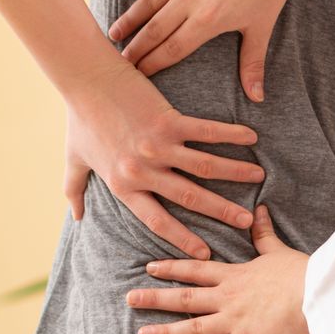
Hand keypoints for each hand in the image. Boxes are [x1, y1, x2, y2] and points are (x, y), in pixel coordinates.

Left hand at [65, 56, 264, 259]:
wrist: (85, 79)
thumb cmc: (79, 118)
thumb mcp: (74, 160)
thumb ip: (74, 191)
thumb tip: (77, 216)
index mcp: (123, 185)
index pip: (158, 221)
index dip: (183, 240)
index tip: (205, 254)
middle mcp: (143, 171)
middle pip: (190, 198)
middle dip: (221, 212)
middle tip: (245, 223)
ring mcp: (157, 146)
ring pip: (205, 166)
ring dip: (235, 173)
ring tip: (259, 177)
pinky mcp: (167, 120)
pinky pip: (206, 132)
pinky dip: (230, 135)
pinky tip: (251, 138)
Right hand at [110, 0, 307, 101]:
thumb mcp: (261, 27)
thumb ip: (252, 63)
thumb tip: (257, 98)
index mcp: (207, 21)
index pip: (172, 50)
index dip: (152, 64)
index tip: (137, 74)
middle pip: (154, 29)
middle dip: (135, 48)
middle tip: (119, 60)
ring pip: (148, 1)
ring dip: (130, 18)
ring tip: (113, 33)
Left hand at [127, 205, 309, 333]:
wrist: (317, 294)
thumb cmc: (301, 273)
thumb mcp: (277, 250)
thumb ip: (263, 234)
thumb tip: (259, 211)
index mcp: (234, 275)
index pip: (194, 270)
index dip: (170, 269)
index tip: (149, 268)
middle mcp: (226, 297)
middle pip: (183, 297)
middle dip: (155, 298)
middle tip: (129, 299)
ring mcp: (232, 321)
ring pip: (191, 326)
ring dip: (164, 330)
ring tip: (141, 333)